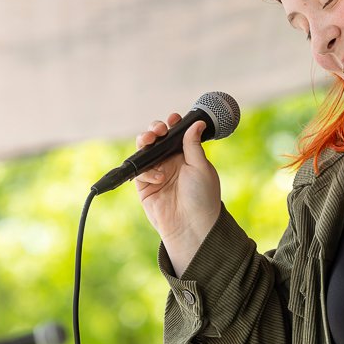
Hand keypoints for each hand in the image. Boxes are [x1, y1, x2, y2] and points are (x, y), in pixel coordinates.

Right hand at [134, 113, 221, 273]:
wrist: (192, 225)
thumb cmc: (202, 197)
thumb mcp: (201, 167)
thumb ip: (193, 145)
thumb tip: (197, 122)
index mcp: (187, 156)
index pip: (176, 134)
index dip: (173, 124)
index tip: (173, 118)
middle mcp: (171, 162)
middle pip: (157, 138)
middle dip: (154, 129)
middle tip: (158, 129)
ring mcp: (157, 173)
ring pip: (144, 151)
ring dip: (144, 142)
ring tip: (149, 140)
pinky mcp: (145, 186)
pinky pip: (140, 171)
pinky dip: (147, 171)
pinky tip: (159, 178)